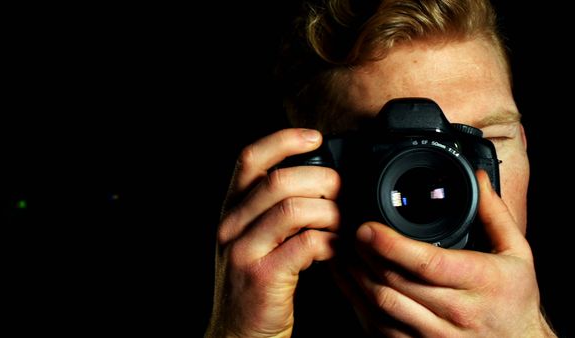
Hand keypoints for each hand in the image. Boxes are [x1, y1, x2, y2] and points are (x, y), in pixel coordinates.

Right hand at [205, 128, 341, 337]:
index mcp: (231, 210)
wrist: (238, 332)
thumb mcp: (255, 239)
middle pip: (277, 181)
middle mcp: (231, 226)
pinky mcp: (263, 277)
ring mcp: (244, 251)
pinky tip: (337, 247)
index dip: (282, 140)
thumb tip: (320, 180)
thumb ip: (275, 210)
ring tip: (343, 219)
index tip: (314, 137)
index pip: (249, 159)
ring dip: (329, 211)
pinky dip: (330, 241)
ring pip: (293, 209)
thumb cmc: (257, 283)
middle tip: (342, 188)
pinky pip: (305, 245)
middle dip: (320, 179)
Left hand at [337, 170, 555, 336]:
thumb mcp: (517, 253)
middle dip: (366, 255)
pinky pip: (379, 327)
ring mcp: (434, 334)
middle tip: (350, 232)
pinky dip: (359, 303)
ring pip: (382, 305)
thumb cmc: (515, 301)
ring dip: (356, 278)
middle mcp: (455, 311)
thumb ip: (495, 214)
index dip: (390, 244)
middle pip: (396, 282)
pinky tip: (350, 282)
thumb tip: (480, 179)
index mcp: (478, 281)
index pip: (426, 263)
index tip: (367, 227)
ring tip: (345, 253)